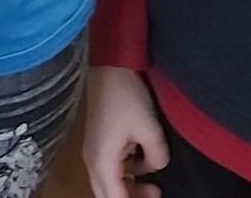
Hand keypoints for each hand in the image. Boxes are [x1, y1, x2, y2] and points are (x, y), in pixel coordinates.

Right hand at [83, 66, 169, 197]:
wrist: (110, 65)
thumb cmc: (126, 96)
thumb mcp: (150, 129)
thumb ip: (157, 157)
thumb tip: (156, 165)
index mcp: (102, 162)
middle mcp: (93, 160)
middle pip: (107, 195)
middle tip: (154, 195)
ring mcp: (94, 151)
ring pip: (109, 183)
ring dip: (129, 189)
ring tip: (153, 186)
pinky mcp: (99, 141)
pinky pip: (111, 169)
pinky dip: (126, 175)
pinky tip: (142, 164)